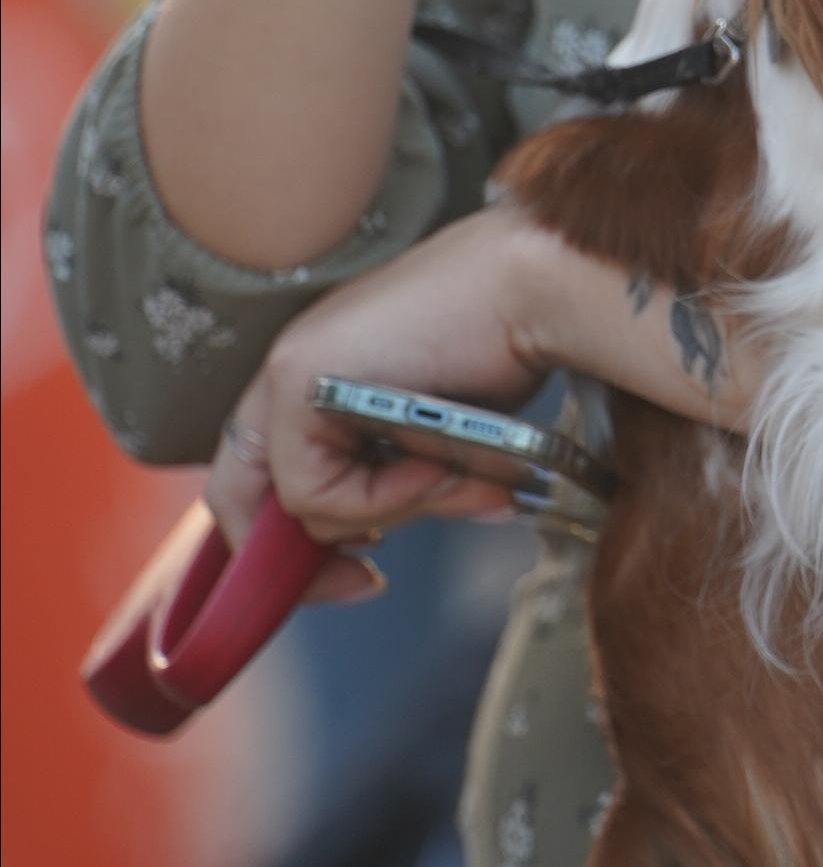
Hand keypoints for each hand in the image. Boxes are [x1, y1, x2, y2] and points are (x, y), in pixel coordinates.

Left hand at [203, 203, 555, 602]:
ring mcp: (286, 372)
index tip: (359, 572)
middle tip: (366, 580)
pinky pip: (314, 490)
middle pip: (243, 499)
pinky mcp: (298, 380)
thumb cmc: (506, 345)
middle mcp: (289, 371)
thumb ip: (393, 478)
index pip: (260, 479)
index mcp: (315, 377)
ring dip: (385, 512)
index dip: (293, 545)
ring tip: (453, 482)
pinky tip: (436, 463)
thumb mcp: (434, 433)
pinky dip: (383, 497)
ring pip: (297, 503)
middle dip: (309, 560)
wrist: (535, 285)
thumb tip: (378, 539)